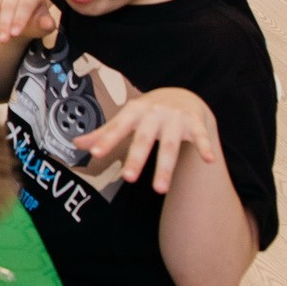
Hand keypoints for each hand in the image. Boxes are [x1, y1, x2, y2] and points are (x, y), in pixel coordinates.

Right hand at [0, 0, 61, 41]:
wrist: (20, 19)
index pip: (26, 4)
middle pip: (8, 4)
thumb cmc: (32, 21)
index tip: (15, 33)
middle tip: (2, 40)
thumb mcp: (42, 25)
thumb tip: (48, 24)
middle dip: (4, 23)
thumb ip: (46, 25)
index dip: (20, 19)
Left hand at [74, 87, 220, 193]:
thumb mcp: (126, 118)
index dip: (107, 139)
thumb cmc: (147, 111)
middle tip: (128, 179)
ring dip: (166, 167)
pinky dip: (205, 147)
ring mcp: (175, 118)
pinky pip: (200, 137)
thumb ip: (104, 133)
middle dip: (137, 158)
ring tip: (160, 190)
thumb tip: (76, 144)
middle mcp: (154, 113)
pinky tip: (209, 160)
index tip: (96, 153)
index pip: (118, 127)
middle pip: (144, 139)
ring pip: (171, 145)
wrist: (181, 95)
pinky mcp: (194, 123)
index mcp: (134, 111)